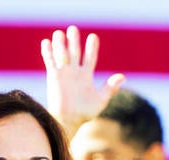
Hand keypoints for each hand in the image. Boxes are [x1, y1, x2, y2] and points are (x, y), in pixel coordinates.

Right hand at [41, 25, 124, 139]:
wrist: (67, 121)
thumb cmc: (84, 114)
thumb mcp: (100, 100)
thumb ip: (110, 87)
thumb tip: (122, 76)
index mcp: (86, 76)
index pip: (90, 58)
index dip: (91, 48)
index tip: (93, 37)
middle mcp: (74, 73)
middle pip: (74, 52)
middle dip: (74, 41)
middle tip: (73, 29)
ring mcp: (63, 74)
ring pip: (61, 54)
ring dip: (60, 44)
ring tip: (59, 33)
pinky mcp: (53, 77)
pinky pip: (49, 62)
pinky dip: (47, 52)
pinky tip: (46, 42)